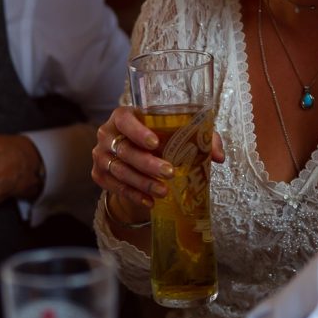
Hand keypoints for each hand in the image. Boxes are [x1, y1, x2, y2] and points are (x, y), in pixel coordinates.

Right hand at [93, 106, 224, 209]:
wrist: (135, 153)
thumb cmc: (160, 136)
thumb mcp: (179, 132)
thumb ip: (201, 137)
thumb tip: (219, 156)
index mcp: (123, 116)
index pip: (125, 119)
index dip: (138, 131)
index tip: (156, 143)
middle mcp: (107, 133)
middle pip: (124, 150)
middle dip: (147, 163)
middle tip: (169, 172)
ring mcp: (100, 155)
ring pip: (120, 170)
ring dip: (142, 182)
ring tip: (163, 191)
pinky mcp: (99, 175)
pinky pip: (114, 187)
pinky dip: (133, 195)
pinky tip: (149, 201)